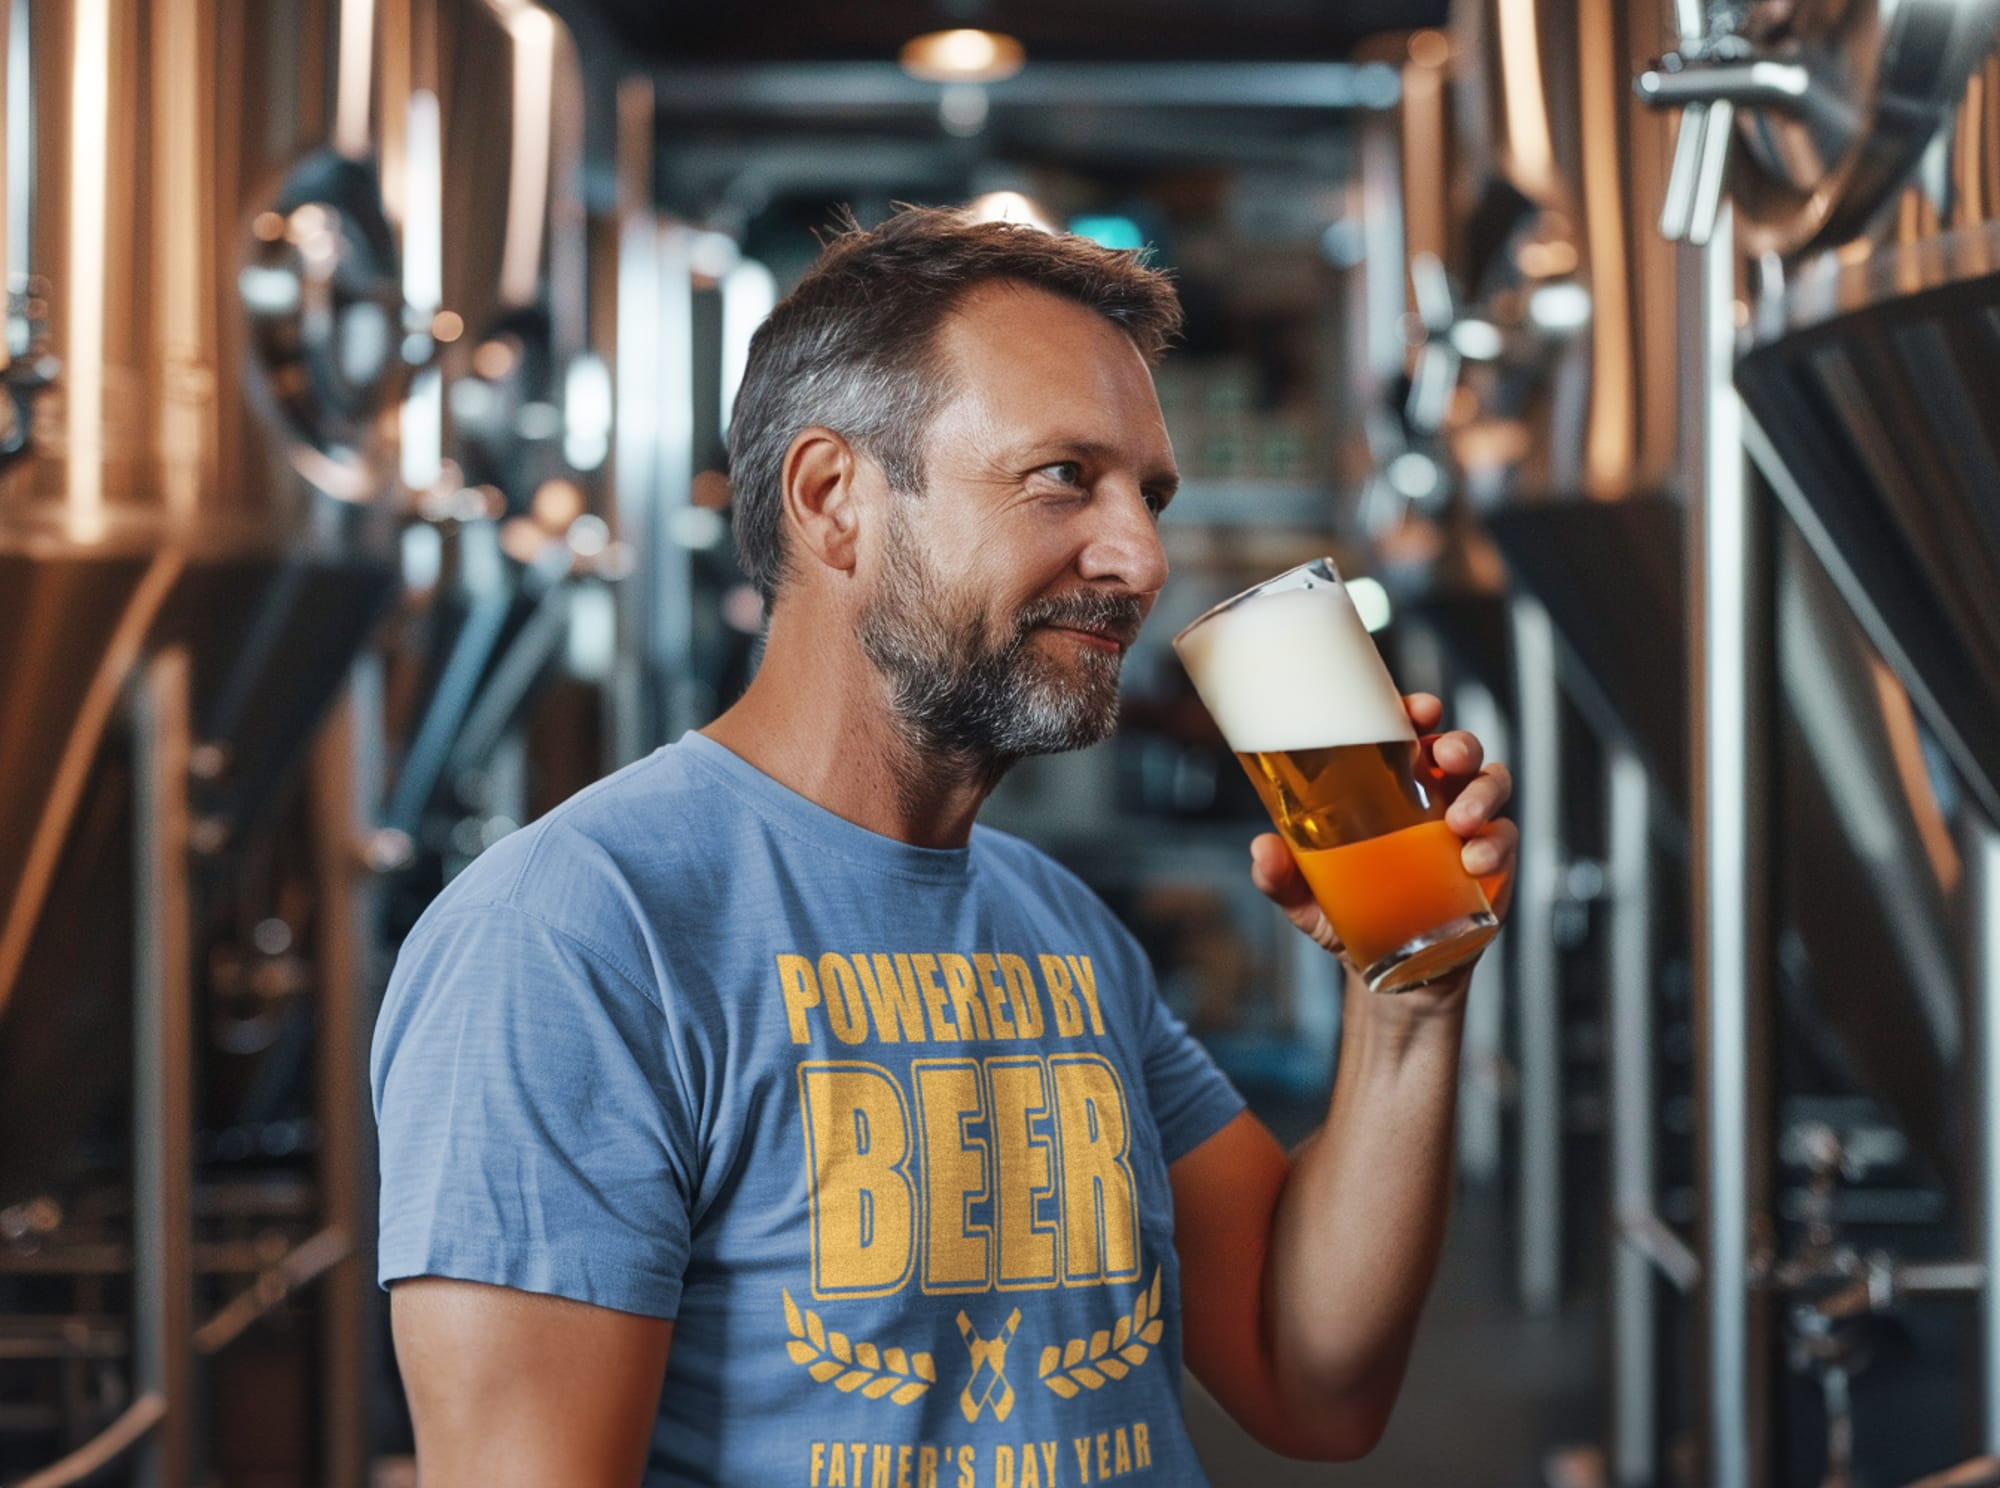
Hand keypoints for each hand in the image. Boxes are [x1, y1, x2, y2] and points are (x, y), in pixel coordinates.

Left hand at [1248, 691, 1517, 968]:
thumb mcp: (1306, 896)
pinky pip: (1506, 837)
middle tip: (1446, 757)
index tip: (1419, 709)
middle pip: (1459, 749)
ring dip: (1482, 793)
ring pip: (1491, 783)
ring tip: (1460, 822)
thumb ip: (1281, 876)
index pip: (1407, 733)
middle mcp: (1432, 795)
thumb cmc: (1349, 914)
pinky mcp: (1493, 861)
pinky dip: (1496, 844)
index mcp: (1389, 785)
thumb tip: (1262, 850)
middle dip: (1460, 744)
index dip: (1417, 711)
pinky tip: (1474, 862)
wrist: (1391, 970)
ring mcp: (1466, 825)